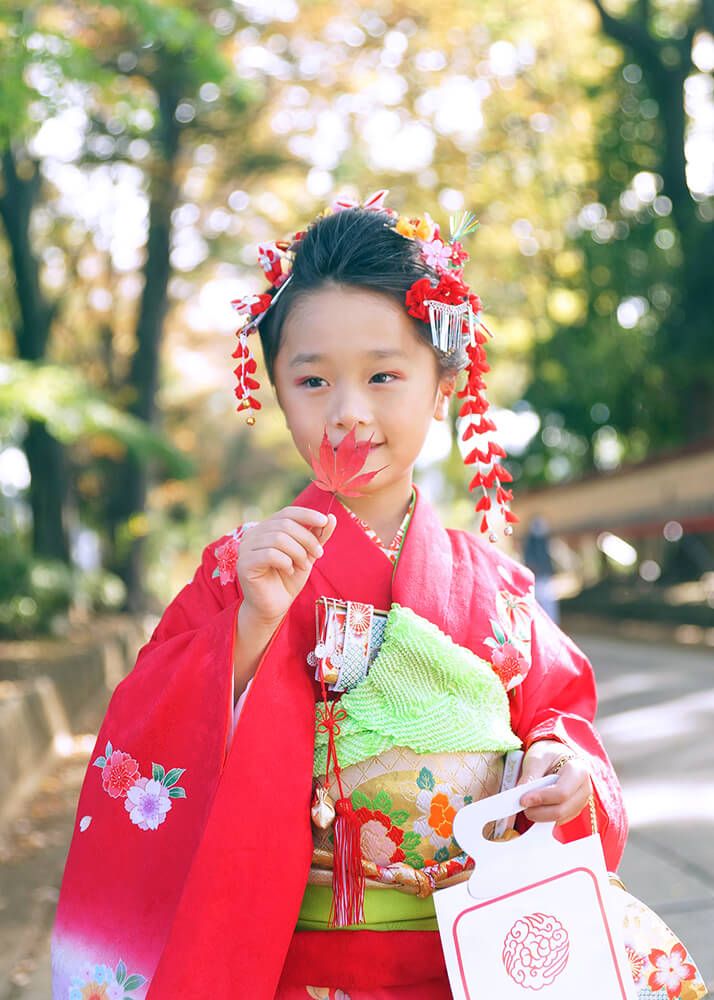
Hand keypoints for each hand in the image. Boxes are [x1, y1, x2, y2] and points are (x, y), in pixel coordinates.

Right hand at [237, 506, 336, 626]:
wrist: (274, 606)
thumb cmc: (289, 579)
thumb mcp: (307, 554)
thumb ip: (318, 537)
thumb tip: (332, 517)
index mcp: (266, 528)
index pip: (287, 513)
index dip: (306, 514)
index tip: (324, 521)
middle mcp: (253, 534)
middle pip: (285, 525)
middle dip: (307, 539)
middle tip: (319, 554)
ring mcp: (245, 548)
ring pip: (278, 539)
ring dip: (298, 552)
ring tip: (303, 565)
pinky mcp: (244, 564)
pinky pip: (269, 554)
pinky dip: (285, 562)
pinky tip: (289, 570)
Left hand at [517, 739, 591, 824]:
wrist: (557, 756)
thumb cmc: (549, 754)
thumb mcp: (537, 758)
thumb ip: (530, 776)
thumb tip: (521, 796)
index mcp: (579, 771)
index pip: (562, 792)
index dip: (541, 798)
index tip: (522, 800)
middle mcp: (585, 789)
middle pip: (562, 810)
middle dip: (539, 812)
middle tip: (522, 806)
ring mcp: (581, 802)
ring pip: (560, 818)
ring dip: (540, 816)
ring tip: (526, 806)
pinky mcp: (574, 811)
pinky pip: (558, 820)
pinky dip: (544, 817)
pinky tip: (534, 808)